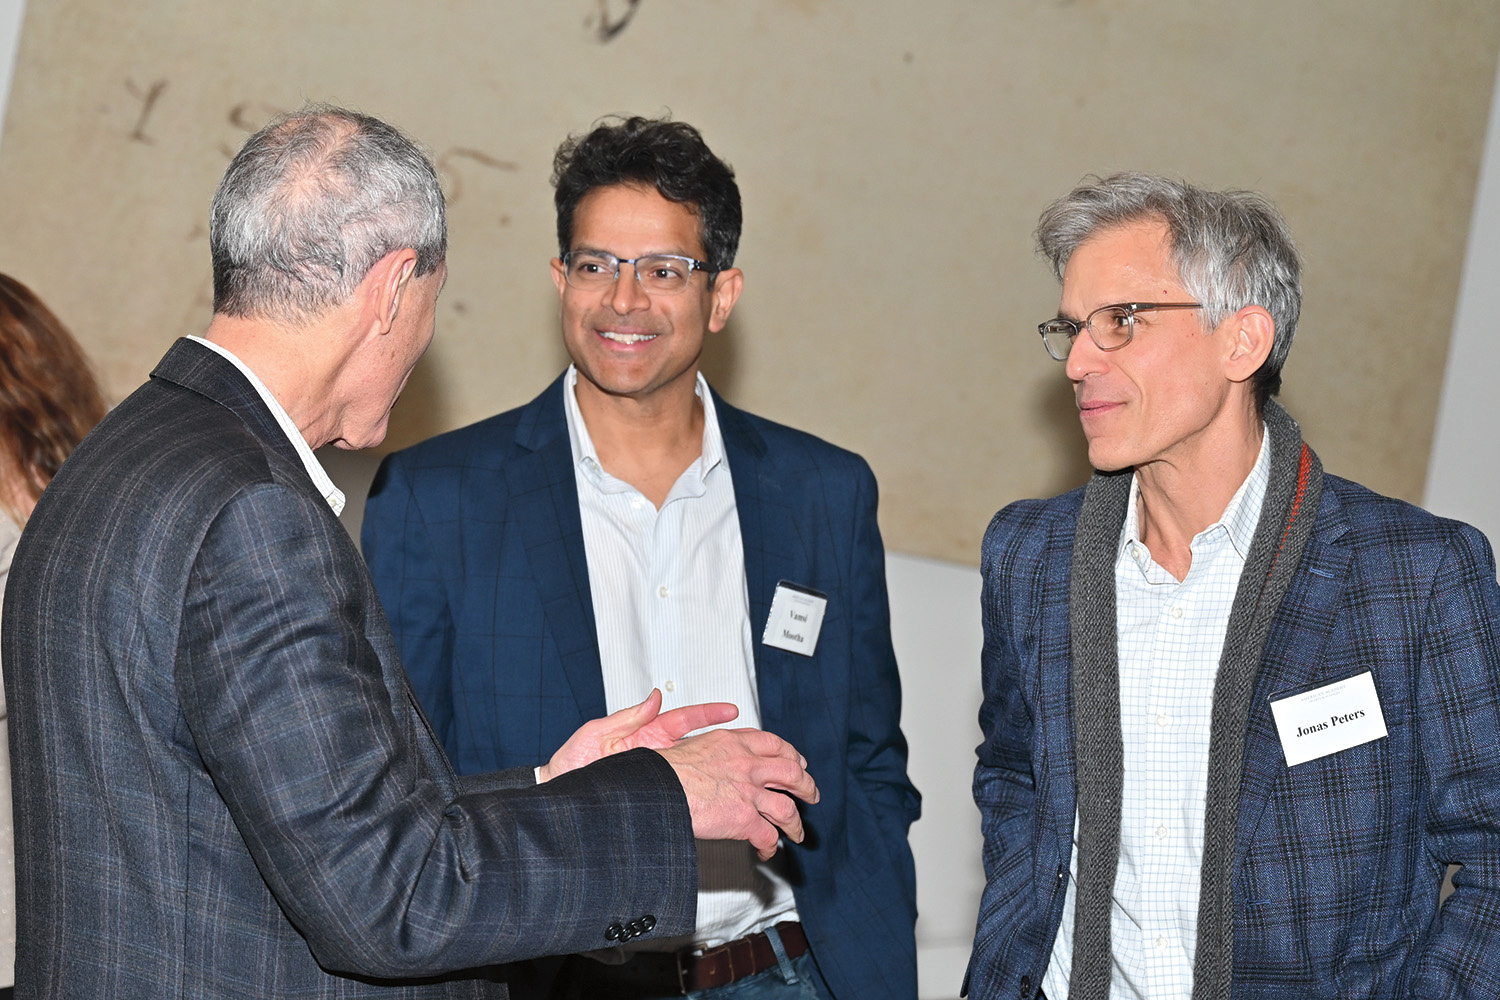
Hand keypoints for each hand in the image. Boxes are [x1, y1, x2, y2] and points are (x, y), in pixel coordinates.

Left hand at [539, 689, 738, 782]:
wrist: (561, 796)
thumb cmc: (572, 764)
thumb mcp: (597, 733)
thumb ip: (627, 716)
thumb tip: (653, 696)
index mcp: (647, 735)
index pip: (685, 719)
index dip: (709, 714)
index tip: (731, 710)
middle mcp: (658, 754)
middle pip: (700, 744)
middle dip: (727, 740)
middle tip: (753, 739)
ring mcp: (659, 774)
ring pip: (697, 769)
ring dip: (719, 767)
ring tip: (745, 768)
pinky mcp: (655, 794)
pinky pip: (684, 796)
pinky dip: (701, 798)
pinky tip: (717, 803)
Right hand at [658, 728, 818, 860]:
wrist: (654, 788)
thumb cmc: (662, 769)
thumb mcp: (689, 742)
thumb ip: (711, 746)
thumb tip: (714, 751)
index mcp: (732, 741)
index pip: (772, 743)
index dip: (789, 754)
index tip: (795, 761)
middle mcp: (746, 764)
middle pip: (791, 772)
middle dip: (806, 785)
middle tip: (810, 793)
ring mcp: (747, 791)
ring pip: (787, 807)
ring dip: (796, 822)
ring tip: (798, 831)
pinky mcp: (743, 819)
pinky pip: (768, 835)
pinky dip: (770, 846)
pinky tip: (766, 851)